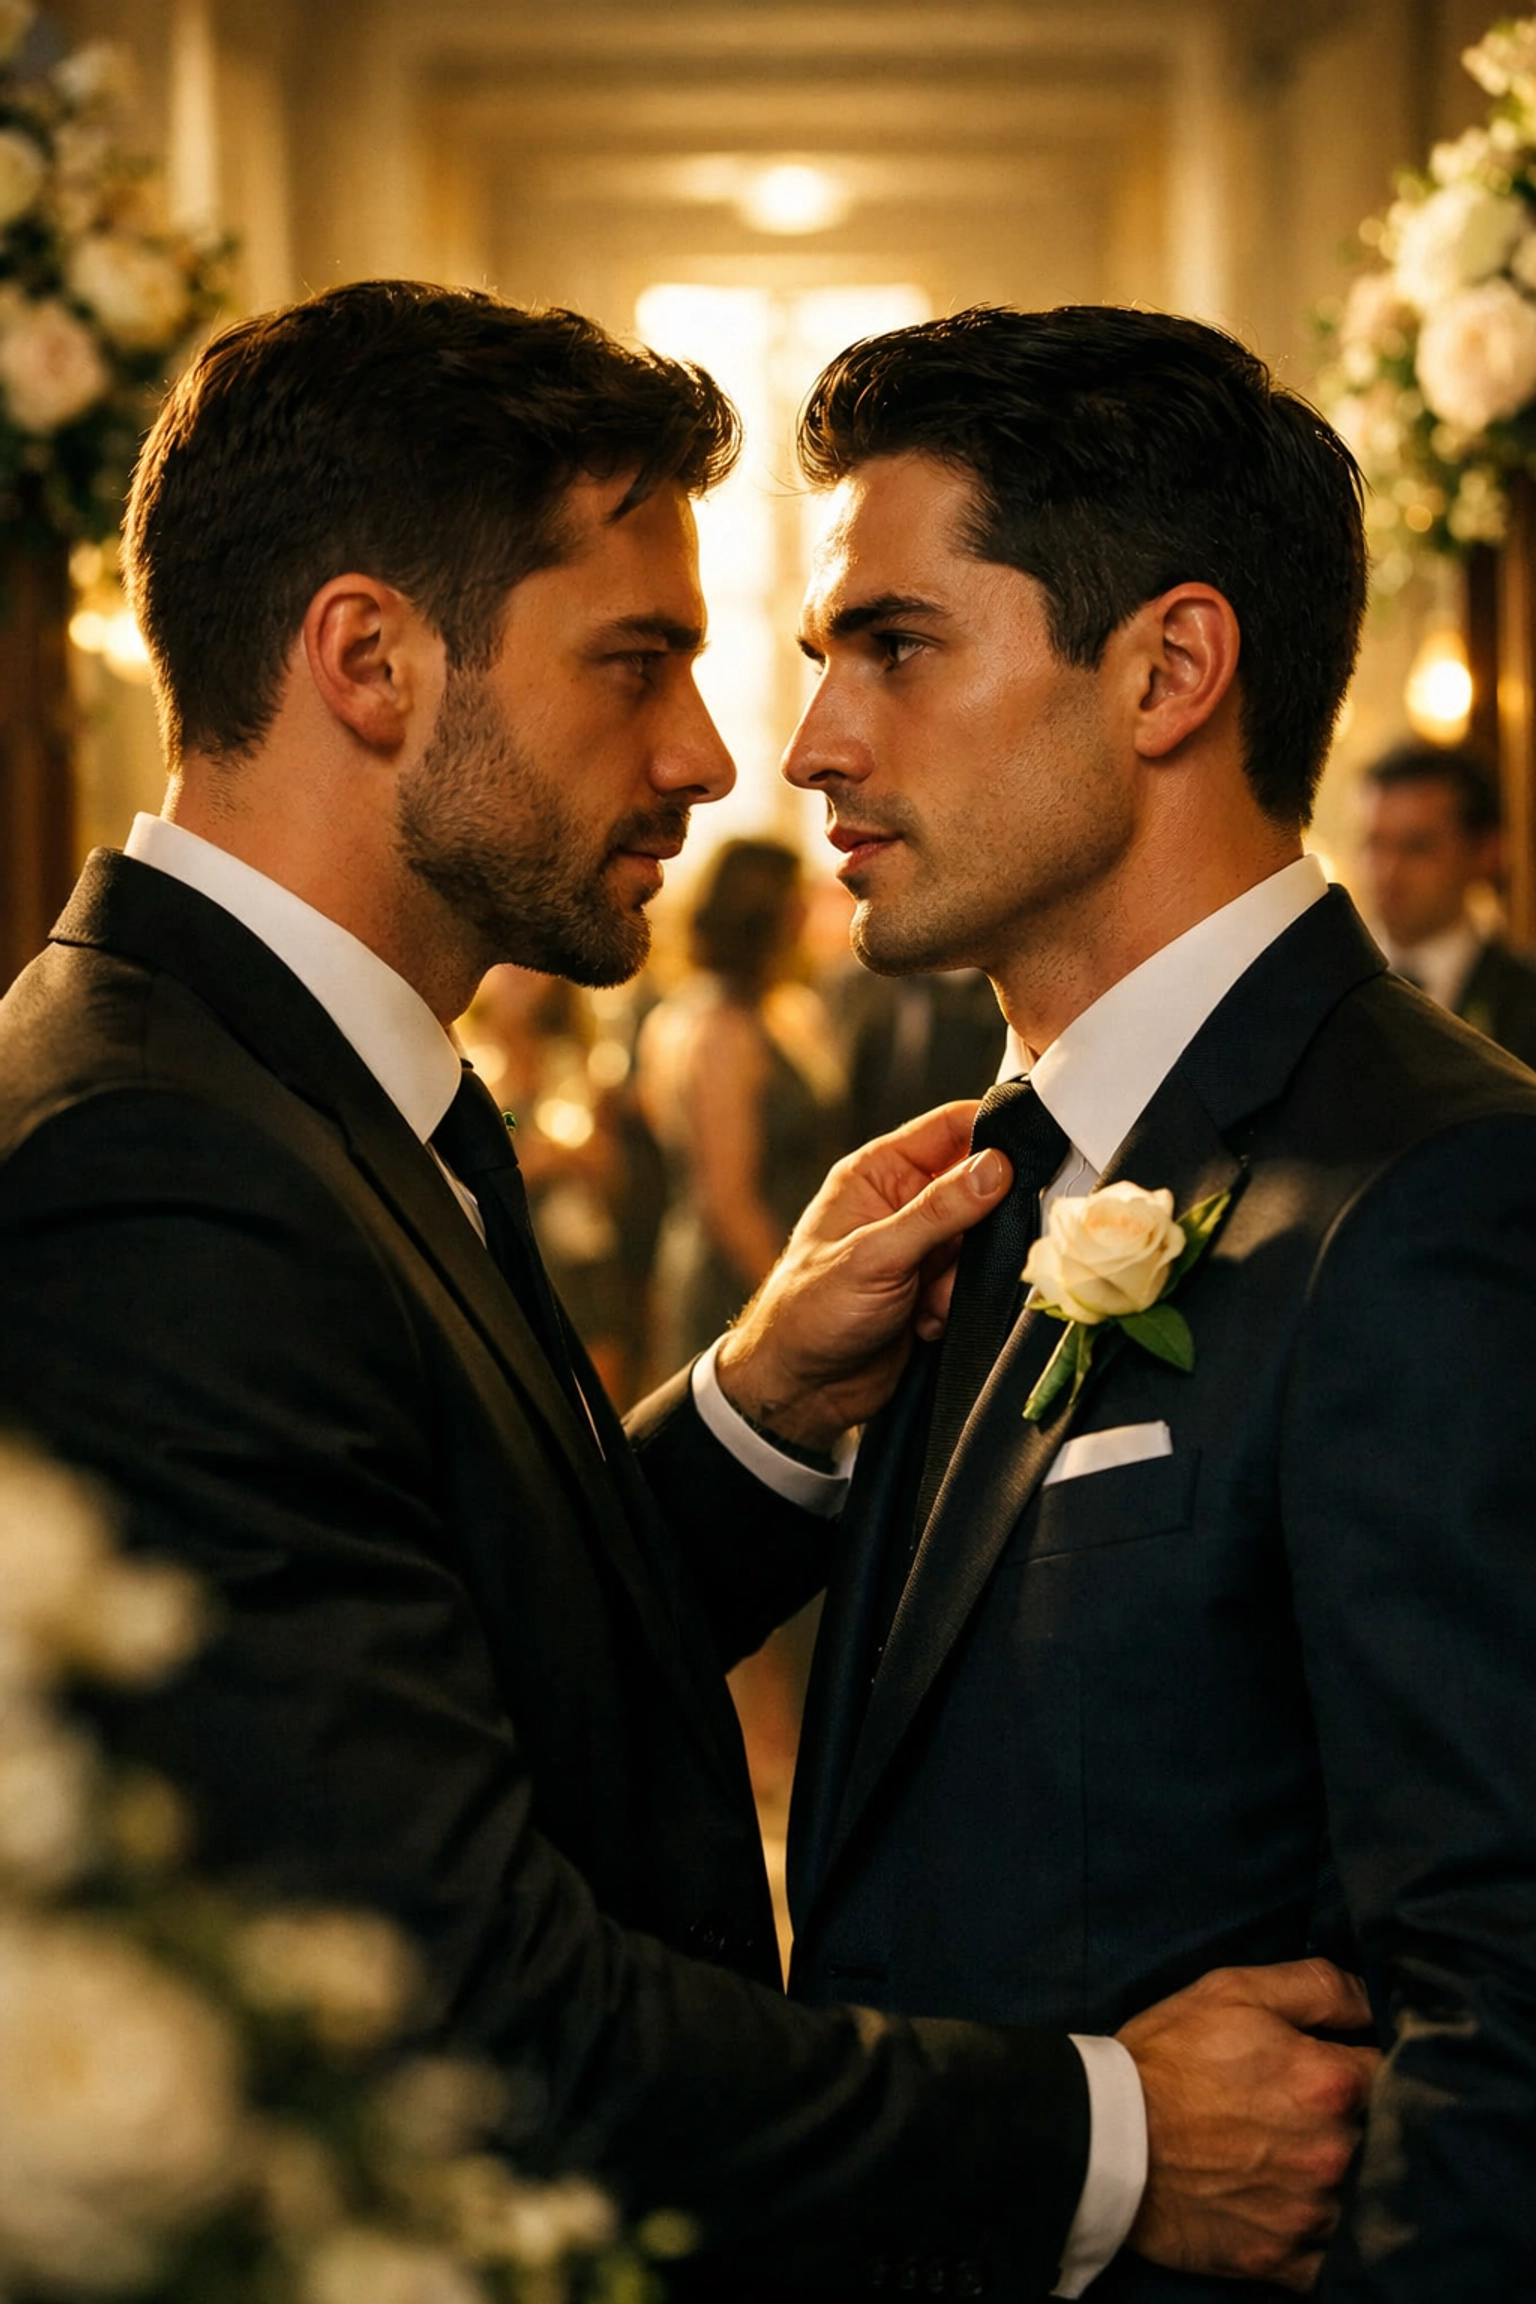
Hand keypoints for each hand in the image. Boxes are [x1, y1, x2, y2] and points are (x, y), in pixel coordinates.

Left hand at [715, 1100, 1009, 1452]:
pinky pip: (973, 1282)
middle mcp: (901, 1202)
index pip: (949, 1128)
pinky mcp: (933, 1288)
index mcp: (877, 1173)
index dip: (992, 1132)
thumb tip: (996, 1166)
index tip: (1032, 1150)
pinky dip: (957, 1304)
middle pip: (977, 1187)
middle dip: (984, 1226)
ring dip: (964, 1277)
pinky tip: (925, 1324)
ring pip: (980, 1242)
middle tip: (969, 1255)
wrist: (801, 1390)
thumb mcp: (875, 1255)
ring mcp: (920, 1247)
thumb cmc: (810, 1311)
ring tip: (930, 1302)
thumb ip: (939, 1211)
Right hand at [1119, 1959, 1380, 2291]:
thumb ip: (1317, 1986)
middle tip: (1323, 2111)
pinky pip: (1338, 2260)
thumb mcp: (1235, 1991)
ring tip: (1308, 2158)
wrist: (1103, 2138)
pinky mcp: (1286, 2262)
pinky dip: (1328, 2236)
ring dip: (1351, 2179)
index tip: (1355, 2061)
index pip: (1397, 2069)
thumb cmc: (1169, 2057)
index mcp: (1330, 2083)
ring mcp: (1312, 2215)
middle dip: (1367, 2122)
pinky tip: (1302, 2208)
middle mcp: (1335, 2154)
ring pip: (1368, 2199)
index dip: (1378, 2061)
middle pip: (1388, 2138)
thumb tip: (1374, 2001)